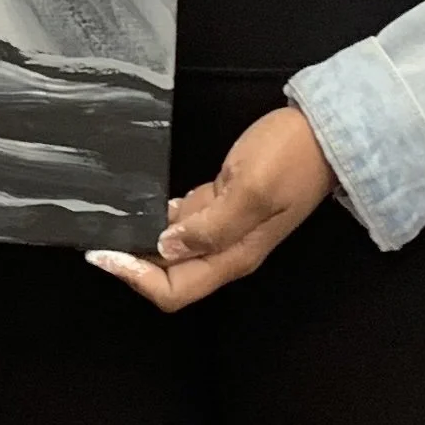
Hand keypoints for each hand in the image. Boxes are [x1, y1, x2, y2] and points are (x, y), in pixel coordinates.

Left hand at [86, 105, 337, 310]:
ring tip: (109, 218)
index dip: (137, 279)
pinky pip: (184, 224)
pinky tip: (141, 202)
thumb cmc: (293, 157)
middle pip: (169, 277)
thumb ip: (210, 224)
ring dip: (141, 241)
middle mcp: (226, 251)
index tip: (105, 254)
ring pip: (172, 250)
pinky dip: (160, 218)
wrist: (326, 134)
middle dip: (132, 263)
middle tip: (97, 235)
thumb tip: (167, 247)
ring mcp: (225, 231)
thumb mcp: (251, 188)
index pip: (176, 290)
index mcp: (234, 256)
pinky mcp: (222, 207)